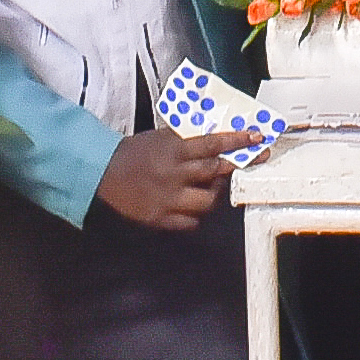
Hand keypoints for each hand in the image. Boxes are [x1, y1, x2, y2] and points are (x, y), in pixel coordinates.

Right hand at [97, 126, 261, 230]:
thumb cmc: (134, 152)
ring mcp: (168, 198)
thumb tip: (217, 140)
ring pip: (207, 201)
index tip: (257, 138)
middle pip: (214, 172)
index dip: (237, 141)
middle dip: (237, 166)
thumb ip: (187, 141)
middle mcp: (173, 175)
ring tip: (214, 186)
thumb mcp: (161, 137)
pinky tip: (195, 205)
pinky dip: (197, 215)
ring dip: (216, 193)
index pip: (213, 144)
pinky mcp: (160, 217)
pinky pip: (190, 222)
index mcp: (173, 151)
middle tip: (252, 160)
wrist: (103, 172)